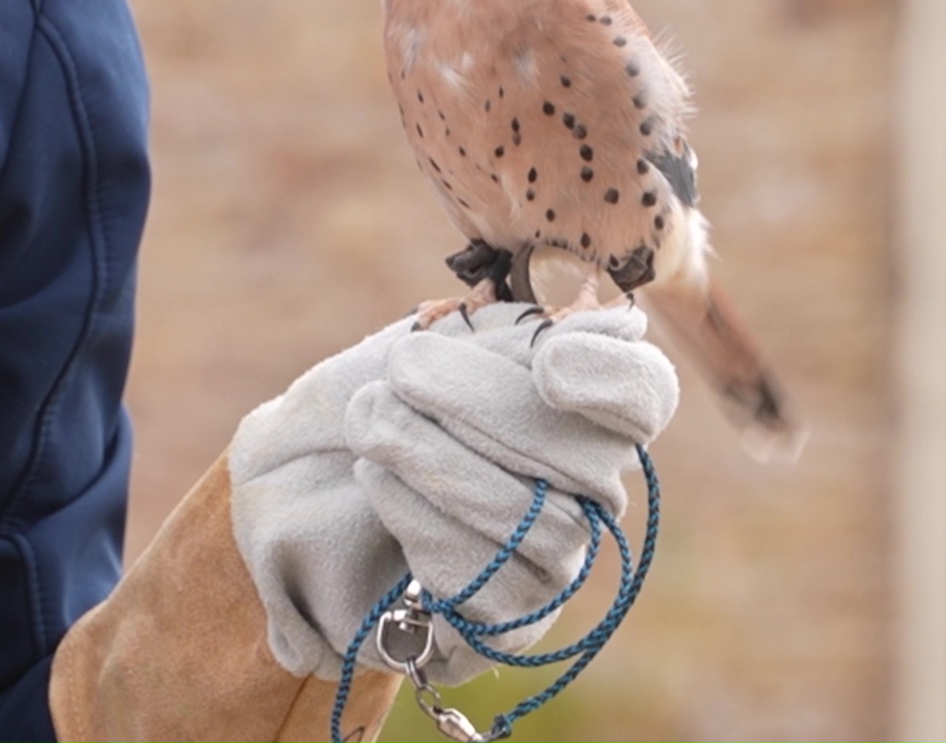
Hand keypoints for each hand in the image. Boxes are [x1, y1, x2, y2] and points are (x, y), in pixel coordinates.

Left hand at [229, 303, 676, 684]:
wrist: (301, 481)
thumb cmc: (383, 402)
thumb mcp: (434, 346)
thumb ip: (508, 337)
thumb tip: (616, 324)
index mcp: (582, 407)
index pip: (644, 396)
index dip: (614, 379)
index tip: (549, 363)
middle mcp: (589, 491)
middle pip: (590, 459)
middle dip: (488, 406)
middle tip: (402, 368)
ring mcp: (555, 561)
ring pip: (540, 523)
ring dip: (441, 463)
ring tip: (369, 422)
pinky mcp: (508, 622)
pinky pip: (489, 580)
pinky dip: (423, 519)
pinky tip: (374, 478)